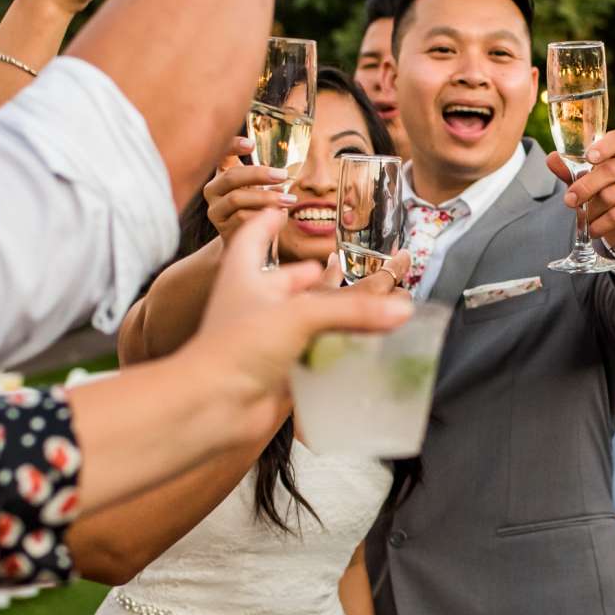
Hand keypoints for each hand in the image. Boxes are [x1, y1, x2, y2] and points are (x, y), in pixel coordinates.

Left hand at [180, 211, 410, 399]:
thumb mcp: (298, 315)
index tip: (285, 207)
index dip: (268, 220)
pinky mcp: (280, 371)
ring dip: (332, 315)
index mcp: (245, 276)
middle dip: (314, 274)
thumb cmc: (237, 349)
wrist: (214, 408)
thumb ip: (352, 311)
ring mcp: (267, 340)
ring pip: (304, 320)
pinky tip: (359, 347)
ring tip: (364, 305)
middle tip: (343, 263)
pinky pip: (313, 356)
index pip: (254, 237)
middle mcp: (255, 305)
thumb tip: (401, 310)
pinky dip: (335, 351)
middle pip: (287, 281)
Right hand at [204, 138, 293, 242]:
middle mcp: (213, 188)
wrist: (242, 238)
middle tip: (283, 175)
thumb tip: (283, 175)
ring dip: (265, 198)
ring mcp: (215, 208)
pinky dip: (261, 216)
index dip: (233, 146)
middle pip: (231, 176)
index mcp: (222, 172)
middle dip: (259, 174)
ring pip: (236, 198)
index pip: (222, 153)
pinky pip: (241, 219)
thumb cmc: (253, 205)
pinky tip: (279, 215)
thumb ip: (266, 177)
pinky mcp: (221, 227)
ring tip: (288, 200)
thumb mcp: (258, 188)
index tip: (251, 145)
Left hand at [547, 129, 614, 258]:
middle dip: (585, 186)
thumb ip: (569, 169)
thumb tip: (551, 158)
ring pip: (611, 196)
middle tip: (569, 200)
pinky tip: (593, 229)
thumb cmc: (605, 192)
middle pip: (611, 170)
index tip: (589, 157)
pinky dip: (600, 224)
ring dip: (591, 209)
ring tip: (584, 216)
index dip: (604, 146)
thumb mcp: (585, 179)